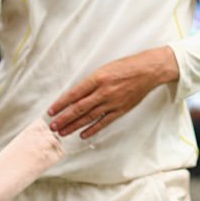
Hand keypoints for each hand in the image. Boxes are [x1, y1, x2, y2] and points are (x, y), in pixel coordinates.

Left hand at [48, 47, 177, 138]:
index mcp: (98, 78)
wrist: (148, 70)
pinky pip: (104, 122)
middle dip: (64, 118)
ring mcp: (112, 102)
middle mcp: (103, 92)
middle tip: (52, 126)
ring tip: (62, 132)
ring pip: (89, 117)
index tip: (51, 111)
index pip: (74, 94)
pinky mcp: (120, 110)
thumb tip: (76, 95)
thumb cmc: (127, 66)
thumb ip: (91, 81)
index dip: (61, 104)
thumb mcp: (106, 68)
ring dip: (74, 126)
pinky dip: (93, 129)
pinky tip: (83, 134)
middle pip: (79, 108)